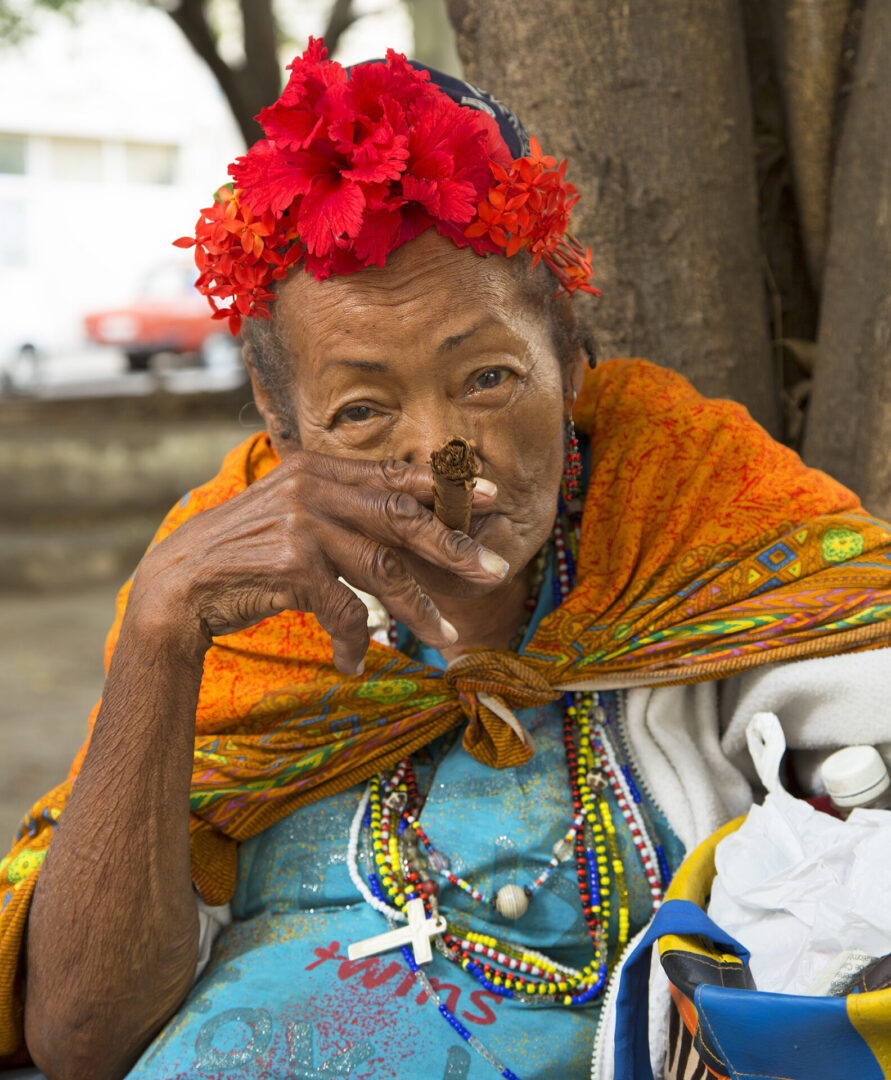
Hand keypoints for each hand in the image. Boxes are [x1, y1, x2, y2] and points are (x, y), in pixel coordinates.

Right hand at [131, 450, 506, 673]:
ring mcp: (302, 523)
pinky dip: (356, 640)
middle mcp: (313, 489)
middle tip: (493, 570)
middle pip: (401, 517)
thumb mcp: (291, 514)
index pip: (392, 476)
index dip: (444, 488)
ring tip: (448, 637)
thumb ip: (339, 507)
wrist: (180, 582)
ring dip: (419, 609)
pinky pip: (346, 609)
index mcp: (318, 470)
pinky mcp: (291, 563)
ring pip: (383, 568)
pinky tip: (356, 662)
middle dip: (452, 546)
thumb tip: (403, 522)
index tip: (492, 497)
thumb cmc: (245, 552)